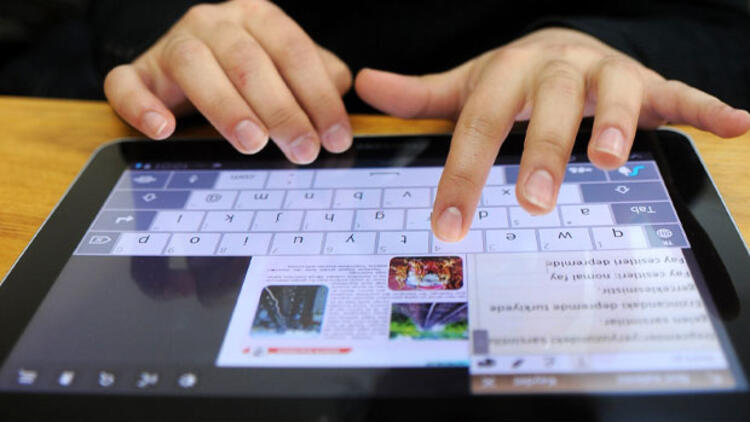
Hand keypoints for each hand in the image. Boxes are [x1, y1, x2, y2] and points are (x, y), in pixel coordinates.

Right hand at [104, 0, 352, 163]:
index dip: (318, 96)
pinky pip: (127, 82)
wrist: (189, 61)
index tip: (336, 138)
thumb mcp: (289, 70)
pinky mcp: (138, 71)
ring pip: (193, 65)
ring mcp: (172, 44)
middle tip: (302, 151)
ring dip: (225, 106)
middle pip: (248, 60)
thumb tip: (340, 99)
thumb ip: (319, 79)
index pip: (294, 51)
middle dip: (281, 109)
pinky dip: (141, 105)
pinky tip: (163, 130)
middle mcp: (214, 22)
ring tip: (252, 143)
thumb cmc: (251, 71)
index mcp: (257, 17)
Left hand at [355, 27, 749, 241]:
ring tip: (615, 157)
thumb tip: (364, 85)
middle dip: (543, 149)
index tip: (447, 226)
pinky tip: (737, 126)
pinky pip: (683, 94)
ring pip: (620, 90)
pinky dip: (709, 108)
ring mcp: (610, 74)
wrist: (567, 45)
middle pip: (551, 105)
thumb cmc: (515, 78)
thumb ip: (423, 94)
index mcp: (511, 71)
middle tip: (531, 199)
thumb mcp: (469, 84)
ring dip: (622, 121)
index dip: (461, 175)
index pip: (478, 124)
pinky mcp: (653, 85)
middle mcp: (561, 67)